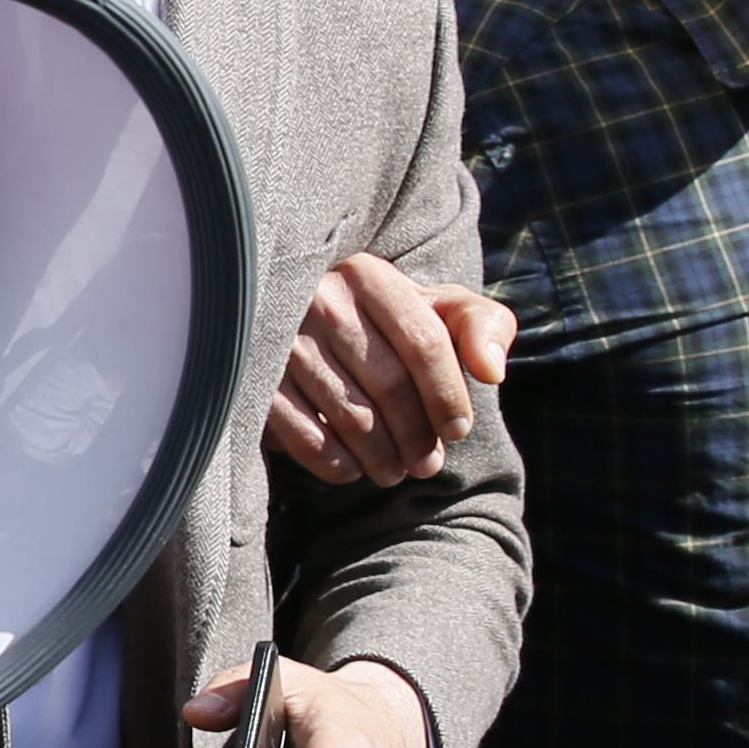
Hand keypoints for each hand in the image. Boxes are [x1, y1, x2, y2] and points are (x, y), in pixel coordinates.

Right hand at [266, 253, 513, 486]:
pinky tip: (353, 469)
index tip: (458, 431)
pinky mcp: (256, 379)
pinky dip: (337, 463)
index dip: (448, 395)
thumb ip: (482, 326)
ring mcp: (282, 339)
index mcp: (368, 275)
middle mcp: (320, 298)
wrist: (300, 322)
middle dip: (418, 436)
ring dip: (383, 457)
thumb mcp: (437, 309)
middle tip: (427, 465)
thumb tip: (492, 371)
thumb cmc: (385, 322)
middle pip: (389, 384)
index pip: (424, 342)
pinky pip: (306, 435)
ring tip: (395, 472)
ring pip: (351, 415)